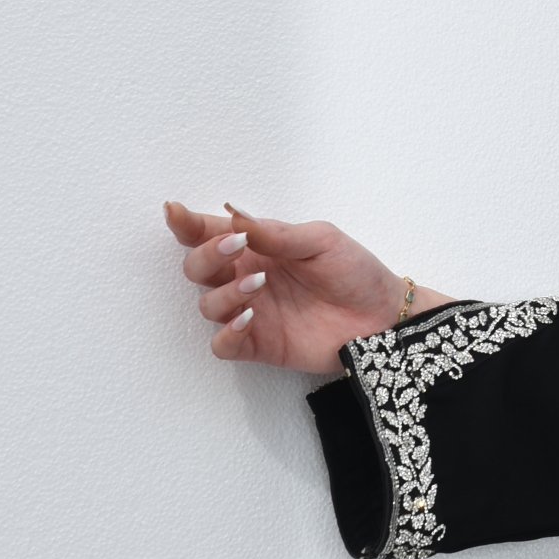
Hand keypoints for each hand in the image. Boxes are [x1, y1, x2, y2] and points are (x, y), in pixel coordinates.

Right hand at [162, 201, 448, 375]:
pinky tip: (249, 318)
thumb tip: (234, 217)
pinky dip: (227, 332)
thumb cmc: (355, 271)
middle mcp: (246, 278)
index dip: (187, 224)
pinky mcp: (260, 345)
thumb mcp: (321, 240)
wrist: (384, 316)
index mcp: (258, 248)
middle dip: (205, 256)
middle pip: (197, 268)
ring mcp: (251, 313)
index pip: (210, 234)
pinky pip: (223, 345)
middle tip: (235, 248)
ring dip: (224, 292)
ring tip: (259, 285)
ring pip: (207, 305)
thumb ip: (277, 233)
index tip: (174, 212)